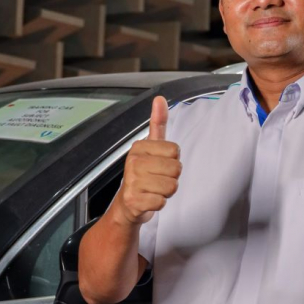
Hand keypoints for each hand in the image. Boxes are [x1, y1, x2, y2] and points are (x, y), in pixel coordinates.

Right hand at [111, 95, 181, 226]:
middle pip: (176, 169)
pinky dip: (159, 203)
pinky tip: (149, 200)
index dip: (172, 161)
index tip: (159, 165)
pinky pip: (162, 201)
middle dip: (171, 177)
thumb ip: (158, 123)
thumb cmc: (143, 174)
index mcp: (139, 147)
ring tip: (154, 190)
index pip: (175, 151)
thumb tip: (160, 98)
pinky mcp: (134, 201)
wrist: (127, 204)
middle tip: (157, 179)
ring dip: (166, 191)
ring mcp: (132, 182)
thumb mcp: (151, 147)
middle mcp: (134, 162)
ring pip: (171, 186)